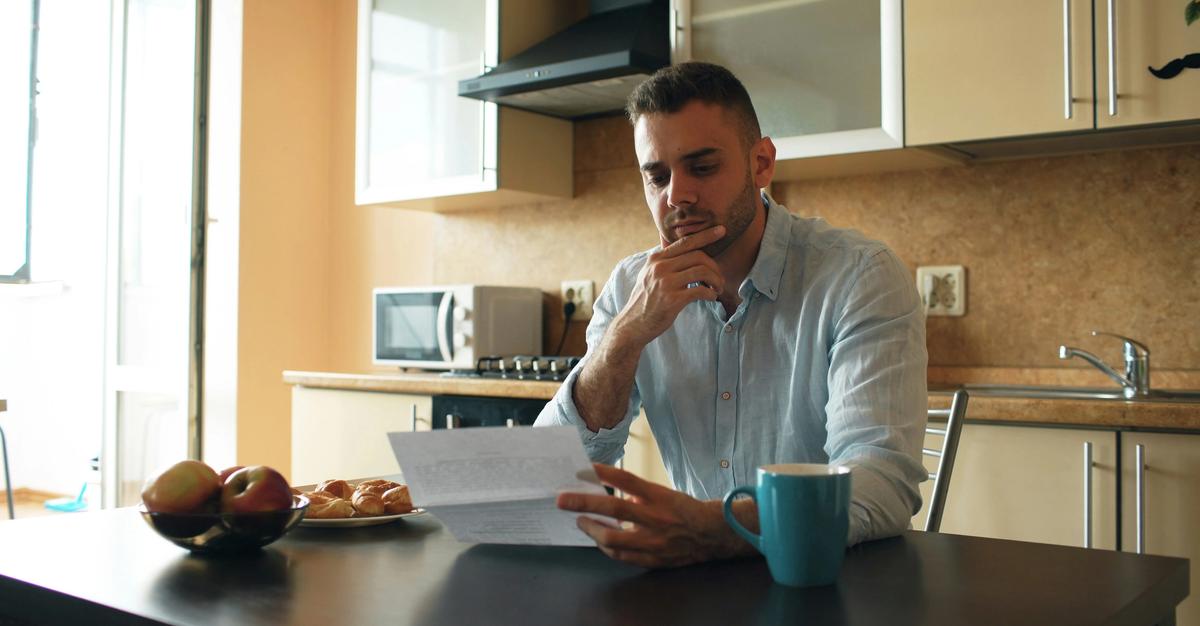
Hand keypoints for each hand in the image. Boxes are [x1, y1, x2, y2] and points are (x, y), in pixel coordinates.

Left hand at [558, 463, 745, 567]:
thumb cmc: (683, 509)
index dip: (603, 473)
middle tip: (562, 500)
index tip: (582, 468)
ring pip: (614, 538)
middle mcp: (657, 518)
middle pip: (615, 508)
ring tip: (580, 521)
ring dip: (591, 529)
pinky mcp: (654, 559)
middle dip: (584, 503)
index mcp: (660, 497)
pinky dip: (606, 547)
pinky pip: (622, 556)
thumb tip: (604, 489)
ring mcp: (655, 541)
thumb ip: (636, 493)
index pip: (628, 480)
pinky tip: (598, 539)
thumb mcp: (662, 493)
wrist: (711, 534)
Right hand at [612, 225, 726, 346]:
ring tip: (717, 289)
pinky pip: (701, 291)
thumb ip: (664, 262)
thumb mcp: (649, 275)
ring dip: (716, 280)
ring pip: (702, 271)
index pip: (685, 242)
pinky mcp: (672, 300)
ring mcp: (665, 283)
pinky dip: (711, 294)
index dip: (705, 235)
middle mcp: (660, 267)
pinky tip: (711, 298)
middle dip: (715, 267)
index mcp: (656, 259)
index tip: (721, 230)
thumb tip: (683, 249)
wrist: (633, 325)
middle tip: (719, 279)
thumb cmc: (645, 300)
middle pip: (698, 256)